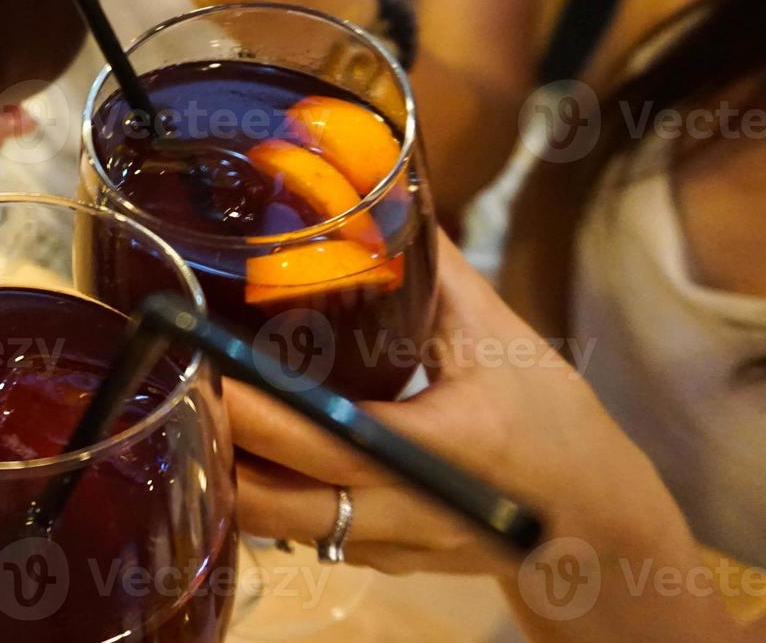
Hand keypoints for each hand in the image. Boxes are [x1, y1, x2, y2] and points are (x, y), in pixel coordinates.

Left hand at [227, 235, 720, 634]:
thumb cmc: (553, 424)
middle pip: (276, 496)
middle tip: (169, 380)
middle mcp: (402, 510)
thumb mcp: (502, 343)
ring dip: (228, 476)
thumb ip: (439, 276)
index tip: (202, 362)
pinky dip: (261, 498)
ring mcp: (384, 546)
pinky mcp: (376, 563)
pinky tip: (236, 452)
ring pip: (276, 526)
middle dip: (216, 442)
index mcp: (434, 450)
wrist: (596, 528)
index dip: (254, 412)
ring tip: (189, 412)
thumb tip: (385, 201)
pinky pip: (299, 534)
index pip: (324, 437)